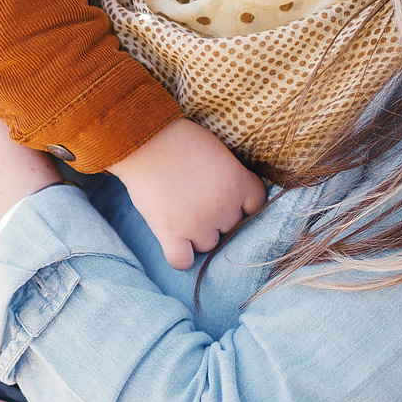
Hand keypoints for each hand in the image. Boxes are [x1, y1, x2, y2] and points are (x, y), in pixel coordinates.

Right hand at [106, 118, 267, 269]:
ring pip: (208, 245)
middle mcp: (224, 208)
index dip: (241, 204)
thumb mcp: (218, 152)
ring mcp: (198, 224)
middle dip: (216, 217)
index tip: (226, 197)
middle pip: (230, 227)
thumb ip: (229, 177)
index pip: (255, 206)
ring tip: (180, 213)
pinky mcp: (171, 233)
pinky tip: (175, 243)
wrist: (145, 140)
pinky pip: (183, 261)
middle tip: (195, 200)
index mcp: (239, 183)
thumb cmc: (180, 139)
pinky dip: (180, 256)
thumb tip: (229, 198)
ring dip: (197, 235)